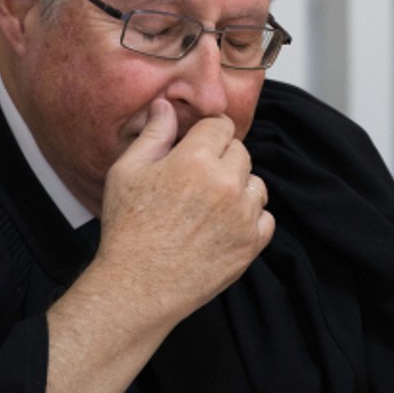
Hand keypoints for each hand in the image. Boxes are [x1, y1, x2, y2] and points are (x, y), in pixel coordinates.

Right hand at [93, 99, 274, 323]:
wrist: (137, 286)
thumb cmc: (127, 228)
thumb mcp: (127, 171)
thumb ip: (153, 134)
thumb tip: (166, 106)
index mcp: (197, 158)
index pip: (222, 125)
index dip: (208, 134)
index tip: (198, 145)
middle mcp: (226, 183)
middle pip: (240, 151)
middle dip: (222, 158)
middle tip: (197, 179)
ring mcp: (242, 215)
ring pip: (256, 183)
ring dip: (239, 187)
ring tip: (210, 204)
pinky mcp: (251, 244)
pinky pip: (265, 217)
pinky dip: (250, 218)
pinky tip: (224, 224)